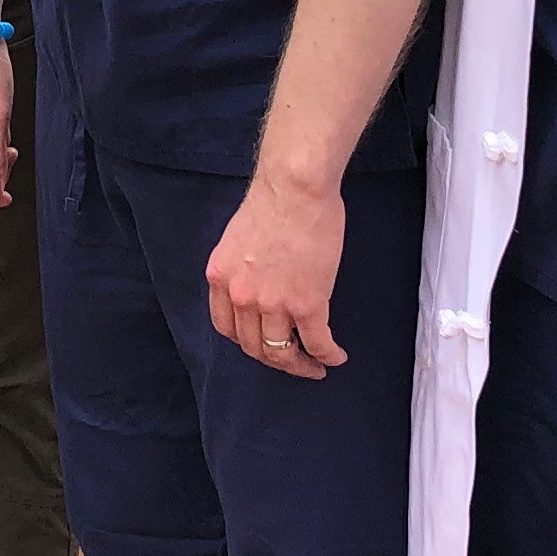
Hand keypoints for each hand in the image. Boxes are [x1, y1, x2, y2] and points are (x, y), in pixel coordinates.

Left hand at [204, 172, 347, 378]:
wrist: (295, 188)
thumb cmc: (273, 201)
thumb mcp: (237, 239)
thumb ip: (242, 267)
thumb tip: (258, 282)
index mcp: (220, 278)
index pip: (227, 327)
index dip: (246, 342)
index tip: (262, 344)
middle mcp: (240, 296)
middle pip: (253, 345)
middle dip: (275, 360)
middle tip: (293, 363)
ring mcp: (273, 303)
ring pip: (282, 352)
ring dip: (300, 366)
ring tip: (315, 367)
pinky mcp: (307, 303)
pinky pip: (316, 341)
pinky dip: (327, 355)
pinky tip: (336, 357)